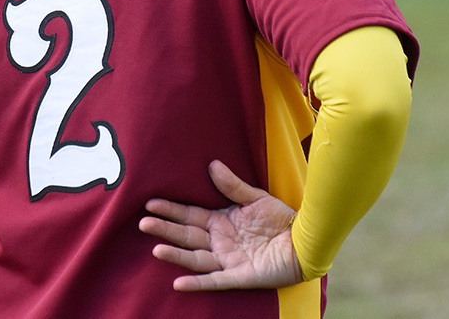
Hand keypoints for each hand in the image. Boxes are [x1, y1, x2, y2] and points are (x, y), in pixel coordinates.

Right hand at [138, 160, 302, 290]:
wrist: (305, 242)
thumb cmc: (281, 219)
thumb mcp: (255, 198)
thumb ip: (233, 185)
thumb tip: (212, 165)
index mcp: (220, 221)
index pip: (189, 214)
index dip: (170, 209)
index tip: (150, 203)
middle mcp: (219, 241)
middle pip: (186, 235)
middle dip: (165, 229)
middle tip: (143, 223)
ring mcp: (227, 260)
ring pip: (195, 257)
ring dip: (176, 255)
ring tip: (156, 249)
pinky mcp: (238, 276)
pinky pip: (214, 281)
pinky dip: (196, 283)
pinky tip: (178, 283)